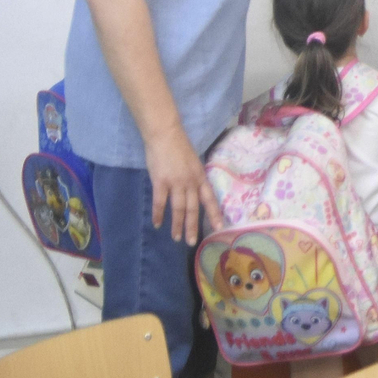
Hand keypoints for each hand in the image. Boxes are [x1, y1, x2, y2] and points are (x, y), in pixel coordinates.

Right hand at [145, 128, 221, 245]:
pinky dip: (159, 215)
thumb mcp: (193, 162)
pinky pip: (160, 203)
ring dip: (177, 225)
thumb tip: (194, 191)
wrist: (165, 134)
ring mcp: (176, 183)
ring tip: (176, 238)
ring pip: (179, 209)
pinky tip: (158, 224)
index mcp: (200, 176)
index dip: (214, 213)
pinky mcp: (161, 182)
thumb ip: (194, 177)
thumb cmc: (179, 146)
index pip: (210, 198)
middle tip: (192, 242)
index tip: (219, 227)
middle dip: (193, 226)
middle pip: (193, 208)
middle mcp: (190, 182)